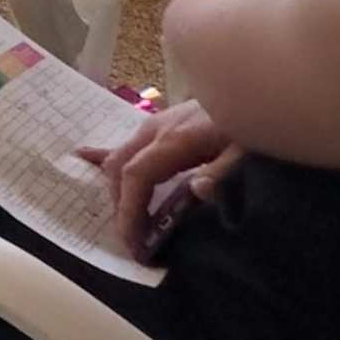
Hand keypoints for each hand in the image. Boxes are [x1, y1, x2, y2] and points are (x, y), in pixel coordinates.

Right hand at [82, 99, 241, 253]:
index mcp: (173, 141)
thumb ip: (223, 172)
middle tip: (136, 243)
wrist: (254, 93)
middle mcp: (154, 132)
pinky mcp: (160, 125)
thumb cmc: (250, 125)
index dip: (128, 212)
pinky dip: (106, 156)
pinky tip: (85, 157)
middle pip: (120, 171)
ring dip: (120, 192)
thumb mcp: (246, 152)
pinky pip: (127, 145)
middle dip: (122, 209)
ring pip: (120, 159)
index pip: (135, 178)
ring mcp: (153, 126)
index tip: (134, 245)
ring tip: (132, 222)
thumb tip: (197, 192)